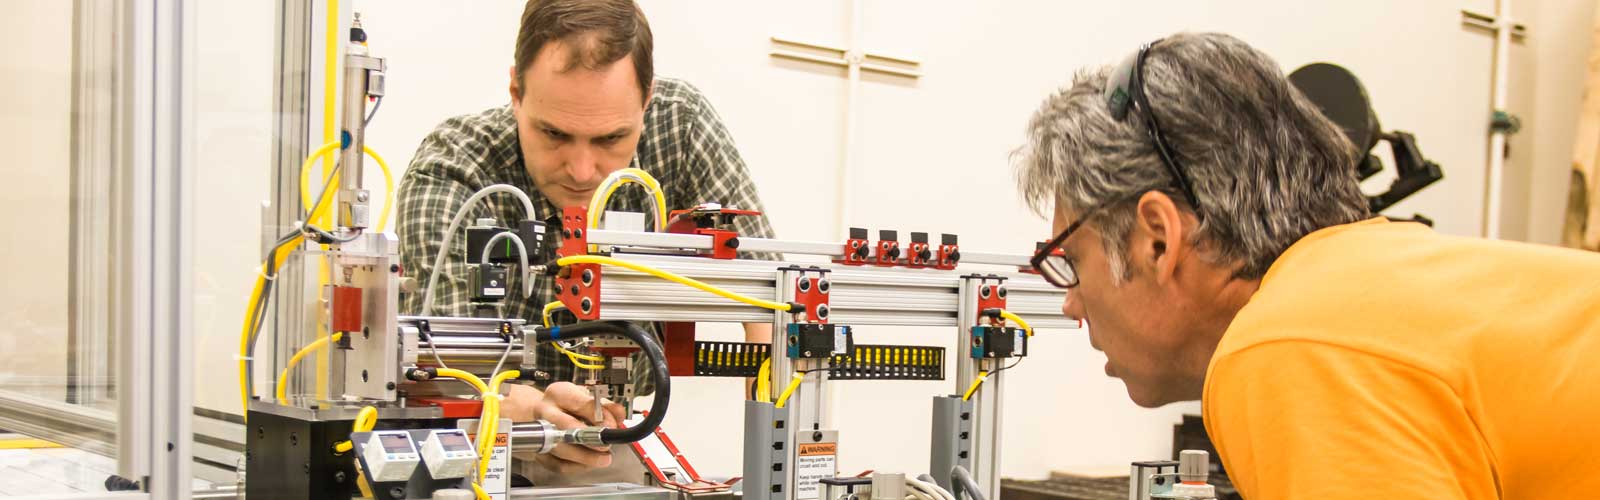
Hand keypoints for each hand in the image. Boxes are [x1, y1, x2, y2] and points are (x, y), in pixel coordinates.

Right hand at [501, 382, 626, 473]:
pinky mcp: (540, 452)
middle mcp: (545, 411)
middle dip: (589, 438)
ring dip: (585, 457)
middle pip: (565, 426)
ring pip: (561, 449)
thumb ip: (606, 405)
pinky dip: (576, 466)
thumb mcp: (587, 397)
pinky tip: (588, 462)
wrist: (545, 413)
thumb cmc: (568, 405)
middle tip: (605, 445)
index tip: (612, 426)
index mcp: (559, 393)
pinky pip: (557, 464)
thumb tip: (619, 414)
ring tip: (602, 458)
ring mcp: (540, 432)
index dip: (599, 416)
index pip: (580, 403)